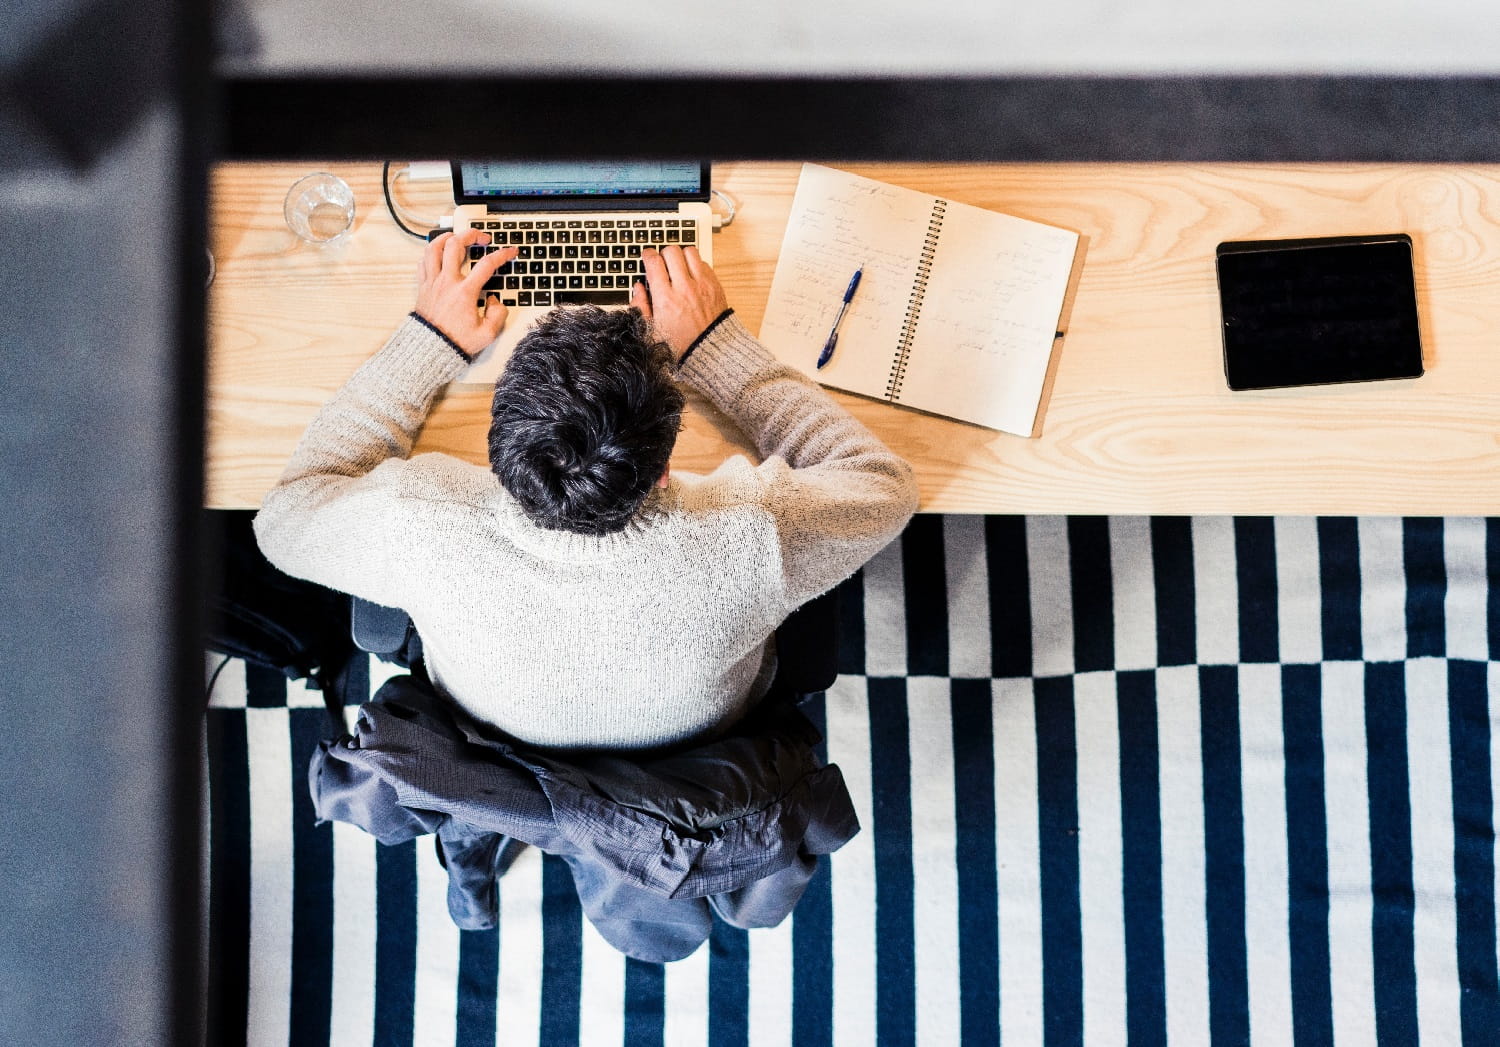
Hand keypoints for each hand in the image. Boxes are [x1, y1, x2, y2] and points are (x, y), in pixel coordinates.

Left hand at [414, 229, 519, 355]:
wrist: (431, 350)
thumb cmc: (455, 342)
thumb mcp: (487, 334)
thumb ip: (498, 314)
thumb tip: (495, 301)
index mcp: (465, 292)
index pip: (487, 265)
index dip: (502, 255)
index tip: (510, 252)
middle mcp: (447, 282)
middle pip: (456, 245)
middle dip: (471, 234)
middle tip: (481, 237)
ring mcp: (433, 282)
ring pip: (434, 248)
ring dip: (446, 237)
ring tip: (456, 236)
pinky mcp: (423, 287)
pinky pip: (423, 262)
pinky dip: (431, 253)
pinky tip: (438, 253)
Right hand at [631, 245, 728, 359]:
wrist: (710, 350)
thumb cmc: (682, 344)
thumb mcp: (651, 331)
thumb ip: (640, 307)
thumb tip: (638, 288)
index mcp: (665, 298)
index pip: (654, 262)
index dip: (647, 255)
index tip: (647, 257)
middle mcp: (684, 288)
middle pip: (671, 251)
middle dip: (663, 254)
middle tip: (662, 262)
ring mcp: (702, 285)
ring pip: (690, 251)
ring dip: (681, 256)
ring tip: (678, 266)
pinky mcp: (715, 285)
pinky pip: (704, 263)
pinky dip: (696, 265)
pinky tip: (691, 276)